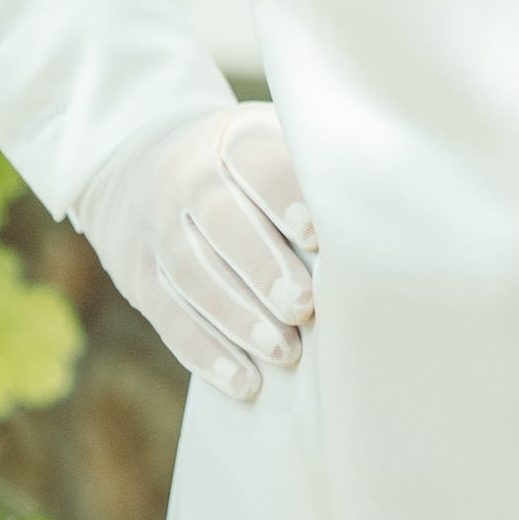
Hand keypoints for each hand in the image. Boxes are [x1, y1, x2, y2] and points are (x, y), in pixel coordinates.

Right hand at [70, 101, 317, 400]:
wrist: (138, 169)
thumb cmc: (240, 166)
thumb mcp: (268, 140)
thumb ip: (312, 167)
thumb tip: (380, 206)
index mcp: (228, 139)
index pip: (253, 161)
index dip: (284, 198)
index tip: (317, 237)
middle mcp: (185, 177)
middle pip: (222, 222)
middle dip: (264, 268)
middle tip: (305, 307)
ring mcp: (155, 229)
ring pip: (194, 275)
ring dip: (239, 318)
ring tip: (284, 352)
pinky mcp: (140, 277)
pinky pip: (170, 317)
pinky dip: (206, 353)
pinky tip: (243, 381)